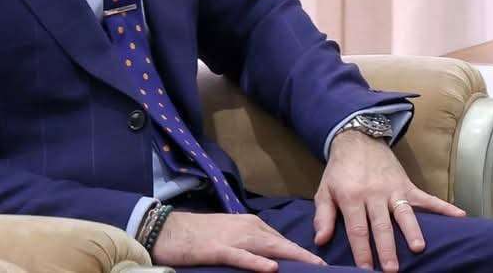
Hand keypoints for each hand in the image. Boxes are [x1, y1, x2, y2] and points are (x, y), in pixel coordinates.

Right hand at [152, 210, 326, 271]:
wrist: (168, 229)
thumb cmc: (199, 235)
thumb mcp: (230, 236)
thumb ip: (250, 245)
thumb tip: (270, 259)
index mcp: (251, 225)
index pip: (281, 240)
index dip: (300, 252)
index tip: (318, 263)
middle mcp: (247, 228)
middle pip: (281, 243)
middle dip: (303, 255)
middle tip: (324, 266)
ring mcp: (233, 238)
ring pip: (268, 248)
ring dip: (291, 257)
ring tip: (312, 266)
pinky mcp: (217, 249)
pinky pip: (241, 257)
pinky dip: (257, 263)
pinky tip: (272, 269)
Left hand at [313, 128, 464, 271]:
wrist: (358, 138)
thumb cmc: (340, 170)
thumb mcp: (324, 190)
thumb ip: (324, 215)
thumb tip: (321, 240)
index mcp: (352, 197)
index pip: (358, 229)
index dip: (362, 250)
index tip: (365, 270)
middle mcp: (374, 194)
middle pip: (382, 225)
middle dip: (387, 248)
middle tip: (392, 269)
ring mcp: (393, 189)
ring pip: (403, 213)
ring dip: (411, 230)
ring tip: (419, 247)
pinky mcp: (407, 184)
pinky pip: (426, 197)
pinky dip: (443, 207)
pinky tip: (459, 215)